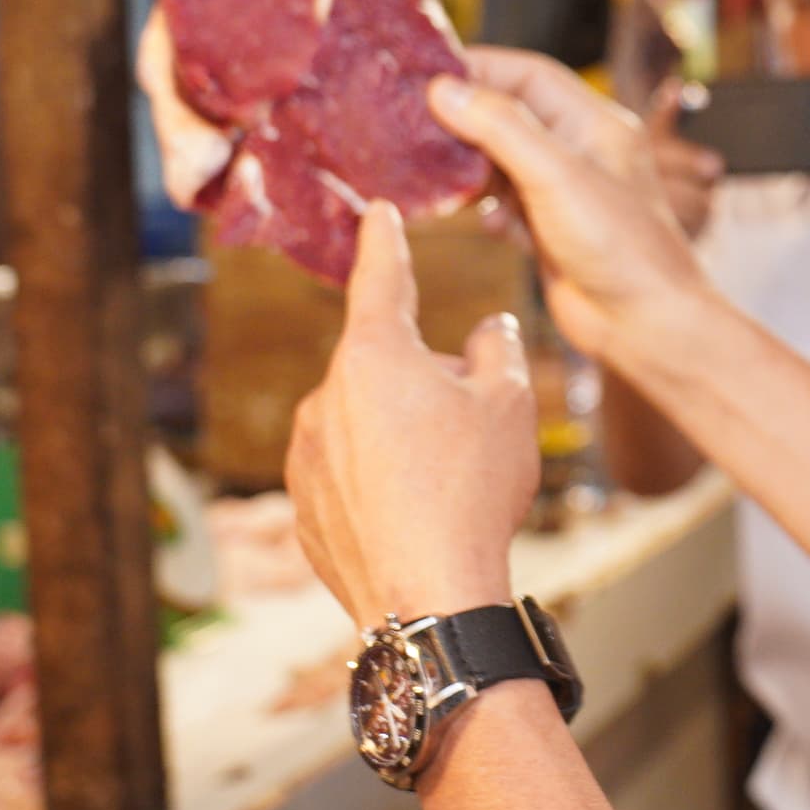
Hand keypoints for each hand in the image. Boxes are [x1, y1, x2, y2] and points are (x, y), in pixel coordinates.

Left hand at [288, 205, 536, 629]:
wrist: (430, 597)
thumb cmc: (473, 491)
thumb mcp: (507, 407)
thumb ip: (496, 351)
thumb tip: (487, 328)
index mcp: (374, 355)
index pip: (382, 278)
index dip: (385, 241)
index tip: (377, 212)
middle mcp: (326, 395)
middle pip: (383, 366)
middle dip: (424, 383)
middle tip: (472, 431)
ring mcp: (305, 453)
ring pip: (363, 423)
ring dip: (399, 437)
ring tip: (446, 486)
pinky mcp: (302, 505)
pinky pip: (346, 476)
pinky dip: (378, 486)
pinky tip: (415, 518)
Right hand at [430, 49, 715, 363]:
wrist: (646, 325)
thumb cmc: (620, 245)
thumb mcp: (557, 175)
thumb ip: (501, 128)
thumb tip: (446, 90)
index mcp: (595, 123)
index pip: (528, 76)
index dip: (479, 70)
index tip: (428, 76)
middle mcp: (580, 151)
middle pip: (509, 116)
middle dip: (465, 121)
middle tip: (415, 125)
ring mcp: (564, 192)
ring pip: (502, 163)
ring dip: (470, 170)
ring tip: (436, 177)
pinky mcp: (549, 231)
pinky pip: (505, 206)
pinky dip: (486, 210)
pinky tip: (482, 225)